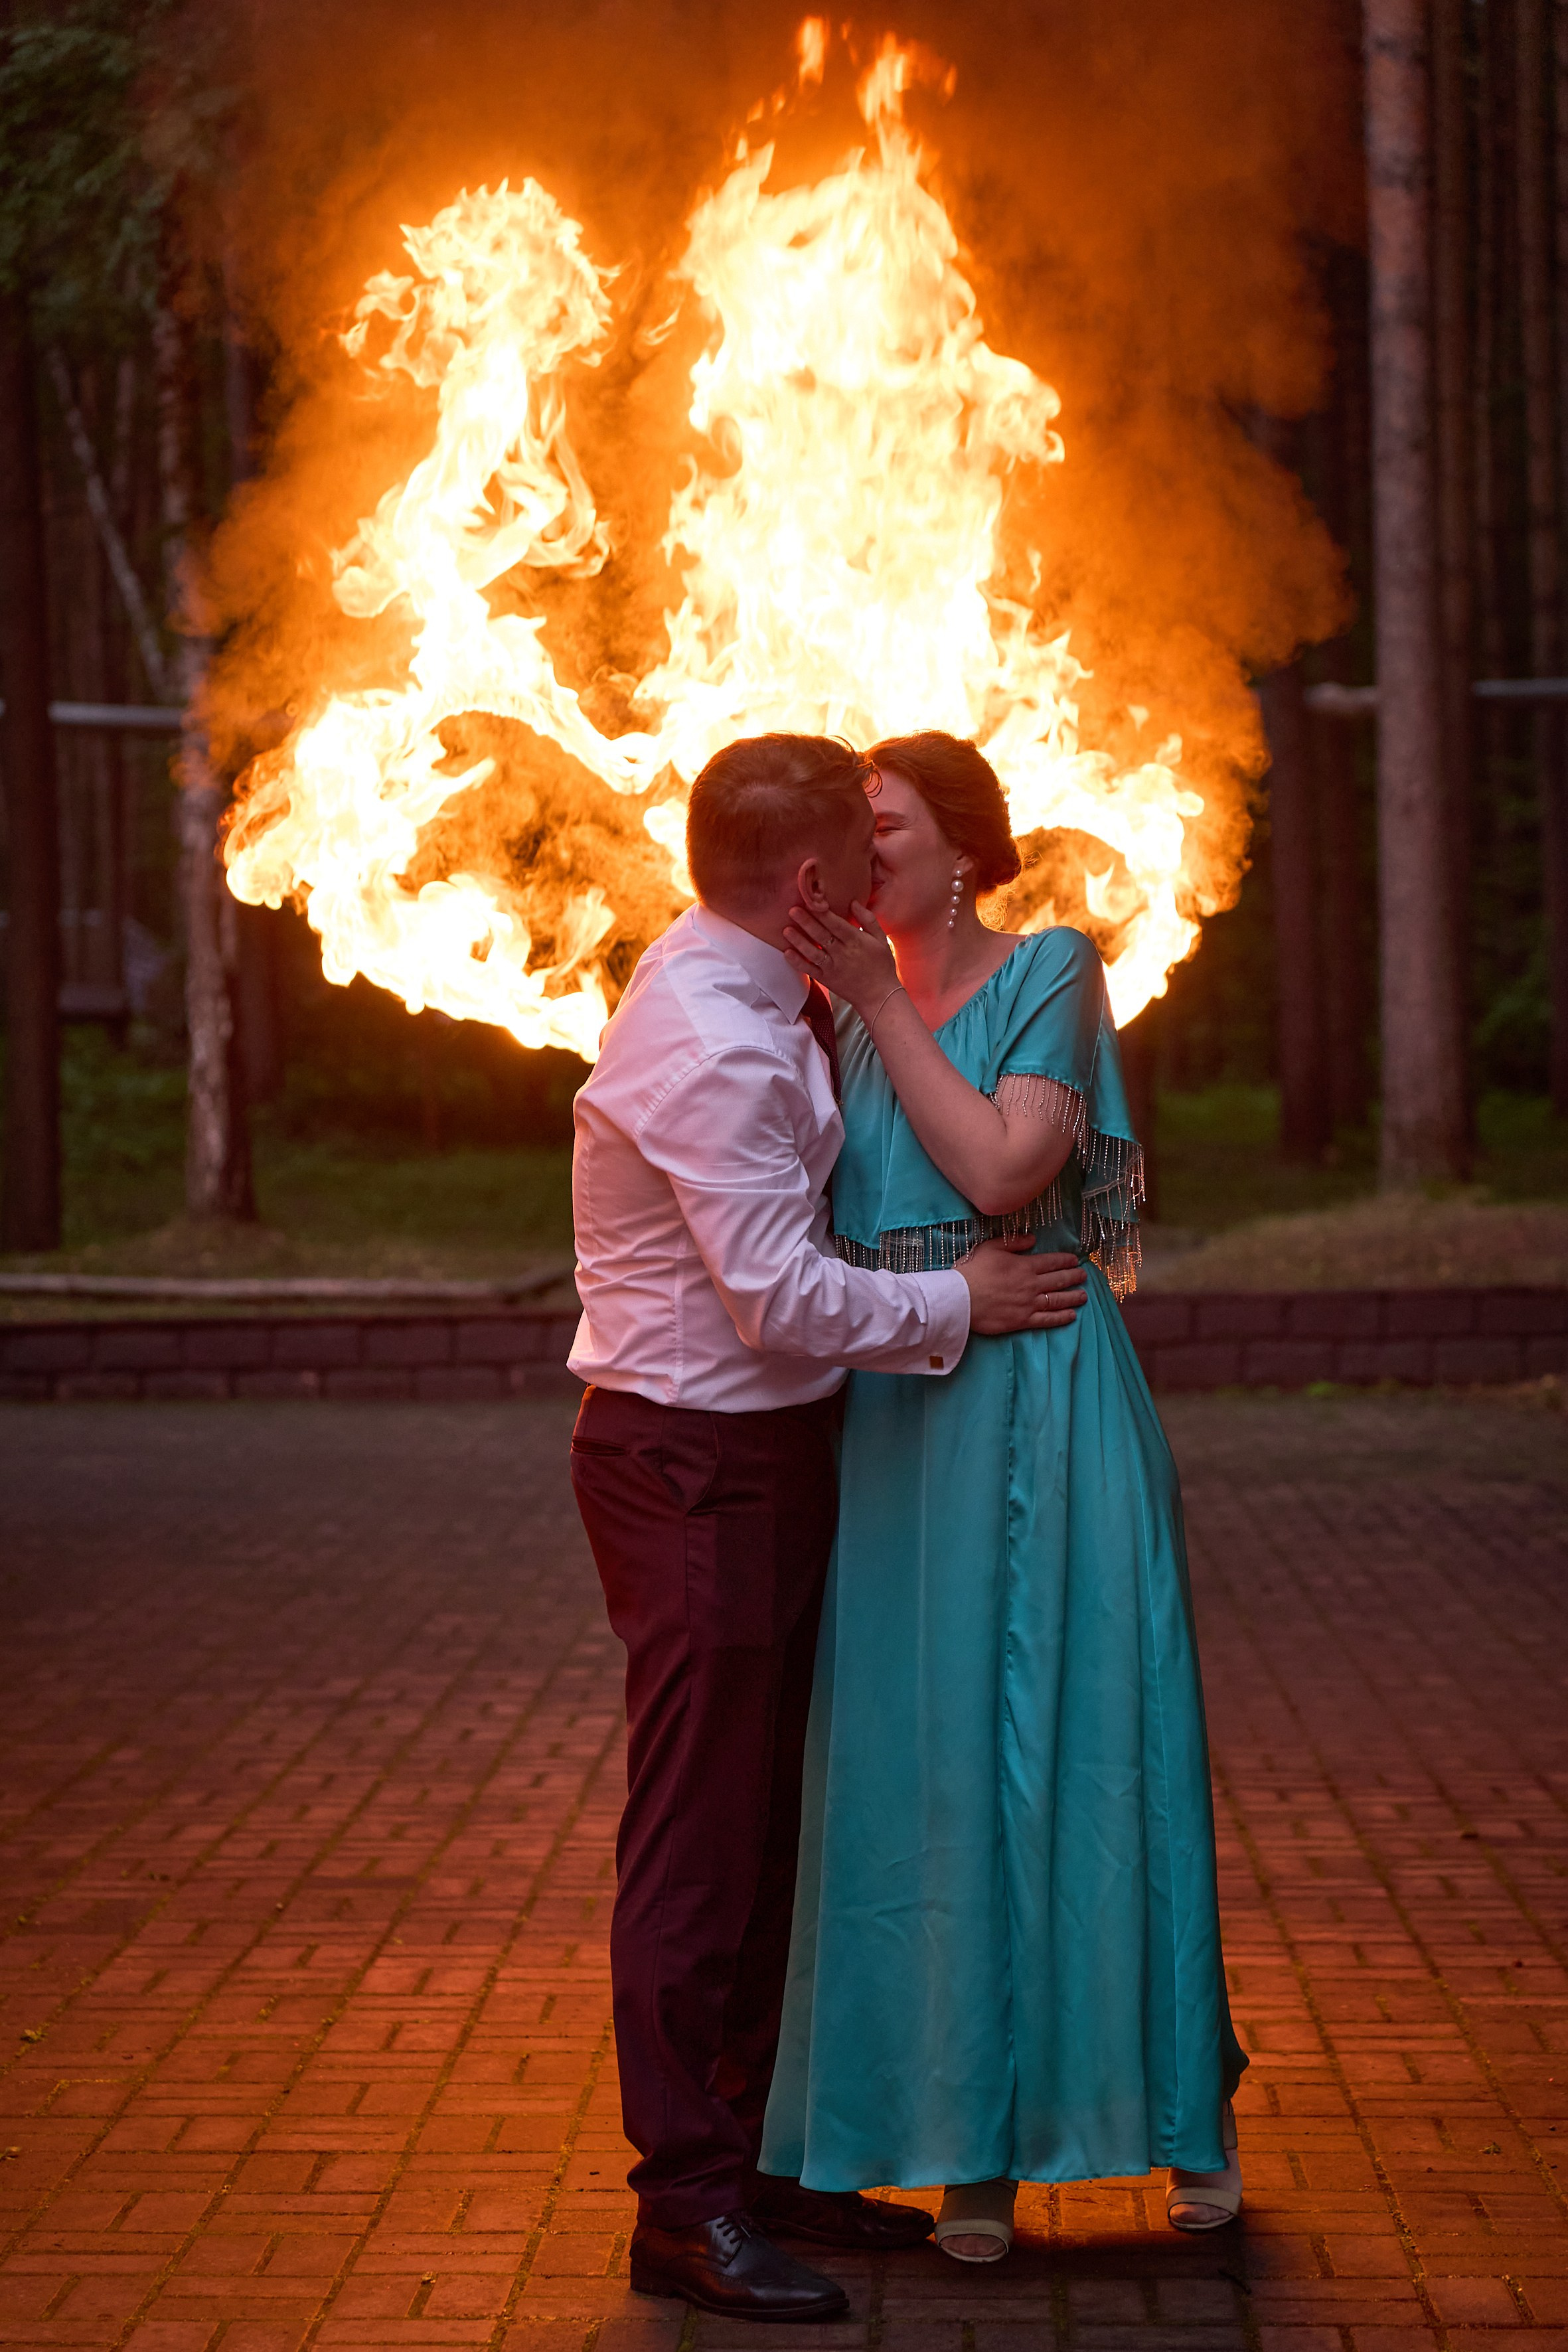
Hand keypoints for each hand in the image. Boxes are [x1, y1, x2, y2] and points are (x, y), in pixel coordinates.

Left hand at [783, 898, 897, 1018]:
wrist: (879, 996)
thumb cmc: (881, 965)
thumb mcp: (880, 939)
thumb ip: (867, 919)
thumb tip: (853, 901)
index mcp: (856, 941)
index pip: (836, 924)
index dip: (823, 913)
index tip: (812, 901)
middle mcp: (842, 953)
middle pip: (821, 935)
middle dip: (806, 922)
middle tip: (793, 910)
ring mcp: (833, 968)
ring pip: (813, 952)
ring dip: (798, 941)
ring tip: (786, 929)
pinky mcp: (826, 980)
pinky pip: (810, 970)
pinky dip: (798, 962)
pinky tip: (787, 953)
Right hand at [959, 1238, 1087, 1334]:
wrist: (960, 1299)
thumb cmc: (972, 1271)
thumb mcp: (990, 1247)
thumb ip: (1013, 1242)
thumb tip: (1032, 1239)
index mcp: (1024, 1265)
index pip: (1051, 1262)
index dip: (1066, 1261)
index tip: (1076, 1261)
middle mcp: (1031, 1284)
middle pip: (1059, 1280)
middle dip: (1074, 1277)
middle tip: (1084, 1276)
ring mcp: (1029, 1304)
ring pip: (1058, 1300)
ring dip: (1073, 1297)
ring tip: (1084, 1295)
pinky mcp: (1023, 1321)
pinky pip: (1047, 1319)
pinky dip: (1062, 1317)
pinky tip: (1071, 1315)